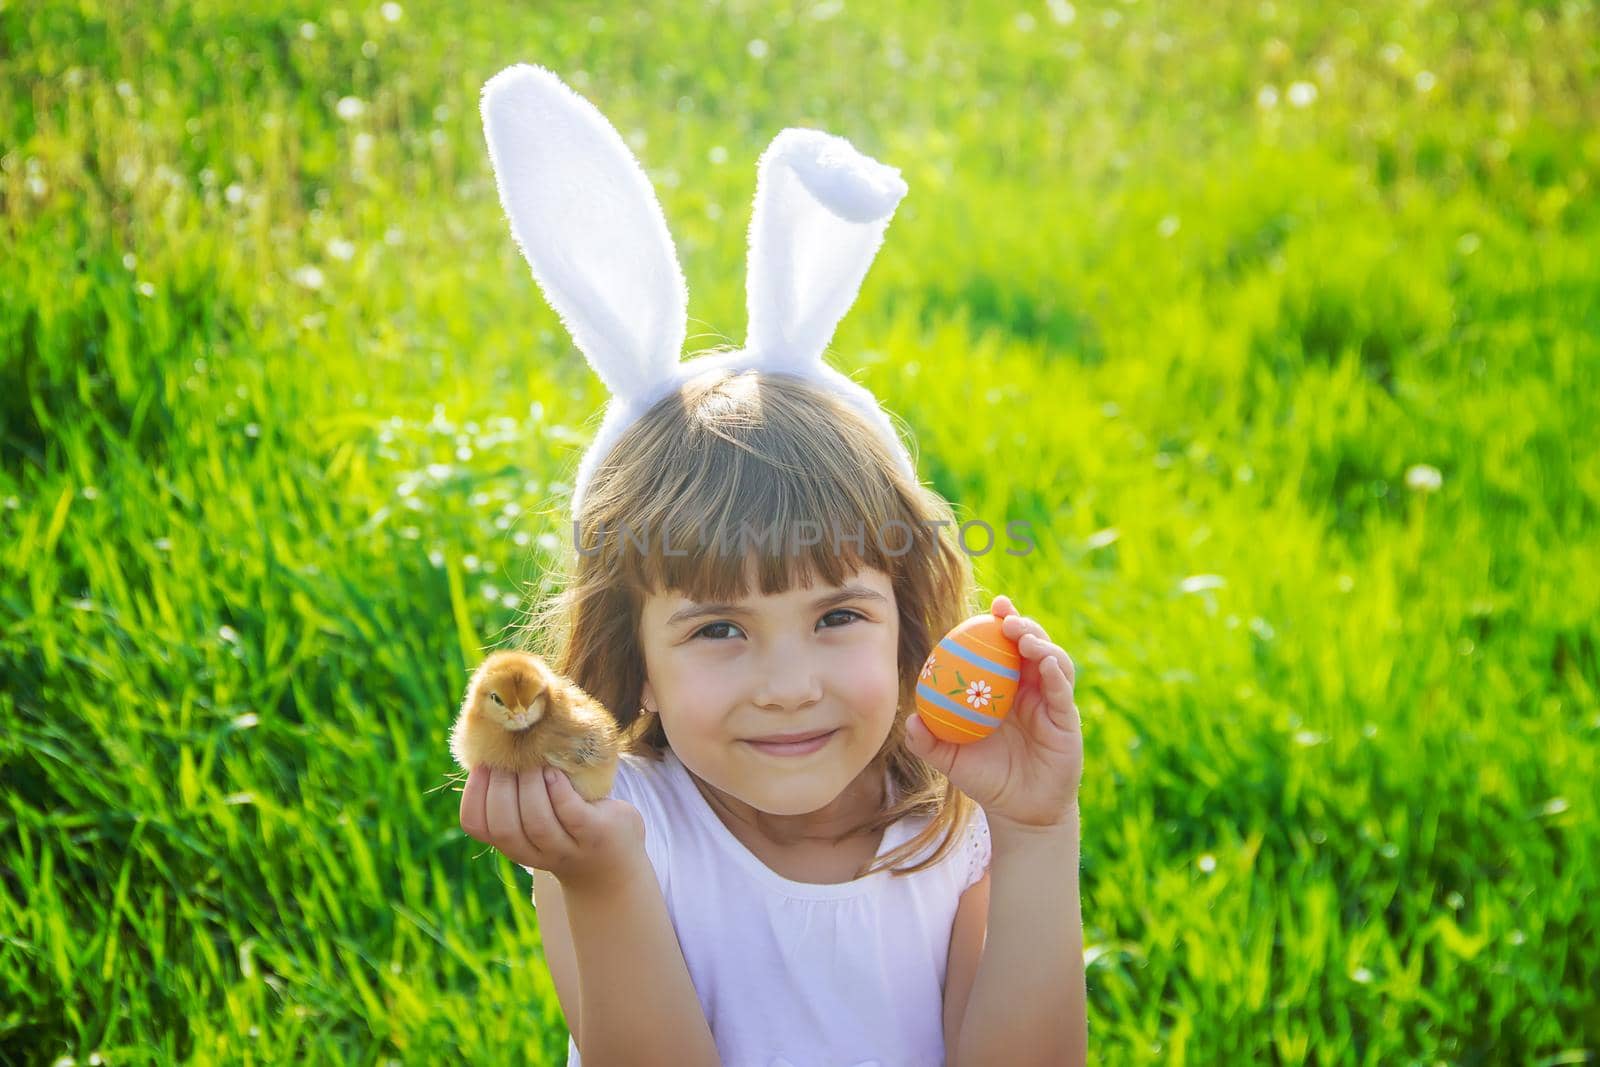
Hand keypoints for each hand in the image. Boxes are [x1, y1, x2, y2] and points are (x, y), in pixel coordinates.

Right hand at [459, 764, 645, 892]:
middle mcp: (535, 853)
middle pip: (504, 826)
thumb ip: (518, 791)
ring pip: (537, 822)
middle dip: (501, 786)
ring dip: (530, 786)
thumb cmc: (571, 826)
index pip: (477, 826)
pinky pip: (571, 814)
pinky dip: (558, 789)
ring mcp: (567, 847)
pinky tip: (554, 771)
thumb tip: (498, 740)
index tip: (482, 764)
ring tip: (532, 761)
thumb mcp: (539, 815)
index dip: (473, 794)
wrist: (615, 864)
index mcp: (513, 844)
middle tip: (509, 757)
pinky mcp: (595, 834)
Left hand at [905, 595, 1082, 831]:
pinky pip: (1062, 690)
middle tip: (1004, 617)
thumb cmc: (986, 779)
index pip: (1003, 647)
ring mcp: (1050, 701)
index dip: (999, 622)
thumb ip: (928, 741)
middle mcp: (1030, 688)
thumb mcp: (951, 759)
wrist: (1019, 813)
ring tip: (1021, 637)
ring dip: (1039, 642)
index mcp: (1004, 688)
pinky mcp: (1066, 719)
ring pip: (1052, 660)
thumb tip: (909, 721)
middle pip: (1031, 644)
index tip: (992, 606)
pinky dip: (1055, 672)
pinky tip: (1045, 663)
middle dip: (1020, 624)